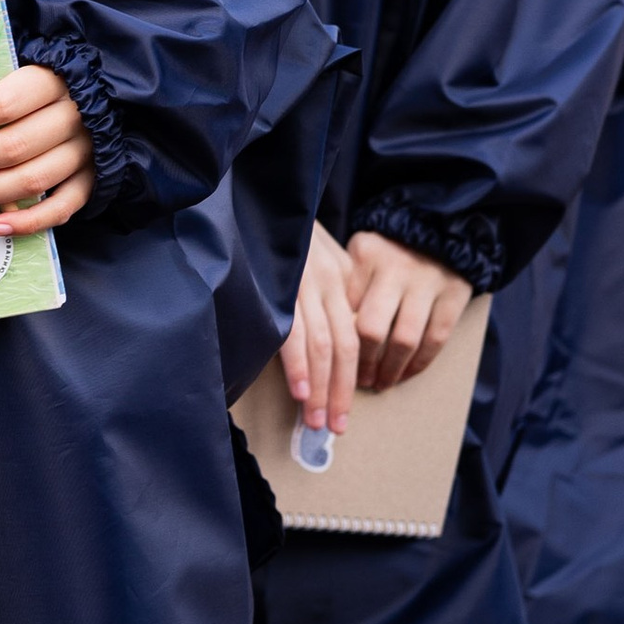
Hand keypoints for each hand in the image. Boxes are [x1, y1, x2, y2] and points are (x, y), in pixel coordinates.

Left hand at [0, 66, 92, 235]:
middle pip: (13, 146)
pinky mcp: (90, 181)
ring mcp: (84, 153)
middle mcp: (73, 118)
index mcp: (51, 83)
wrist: (94, 101)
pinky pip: (60, 210)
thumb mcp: (18, 75)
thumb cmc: (37, 91)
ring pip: (31, 180)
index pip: (6, 105)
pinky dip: (26, 222)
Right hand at [281, 221, 360, 434]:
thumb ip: (332, 298)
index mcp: (339, 284)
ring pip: (321, 346)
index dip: (350, 380)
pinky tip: (301, 390)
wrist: (269, 197)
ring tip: (316, 420)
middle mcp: (326, 286)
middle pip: (343, 349)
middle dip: (339, 393)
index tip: (344, 413)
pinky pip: (291, 332)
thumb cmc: (289, 238)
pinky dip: (297, 364)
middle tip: (334, 427)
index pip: (354, 341)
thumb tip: (335, 347)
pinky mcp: (277, 286)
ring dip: (319, 388)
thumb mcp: (322, 264)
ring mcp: (302, 286)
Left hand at [344, 230, 473, 391]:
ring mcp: (427, 282)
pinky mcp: (454, 294)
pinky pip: (435, 339)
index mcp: (367, 256)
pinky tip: (406, 374)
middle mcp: (396, 268)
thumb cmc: (389, 252)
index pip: (344, 307)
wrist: (442, 228)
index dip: (336, 340)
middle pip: (371, 329)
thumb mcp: (361, 255)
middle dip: (362, 363)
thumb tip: (329, 335)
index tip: (331, 361)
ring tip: (381, 383)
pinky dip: (420, 363)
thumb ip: (347, 285)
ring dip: (391, 370)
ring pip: (404, 340)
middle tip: (357, 382)